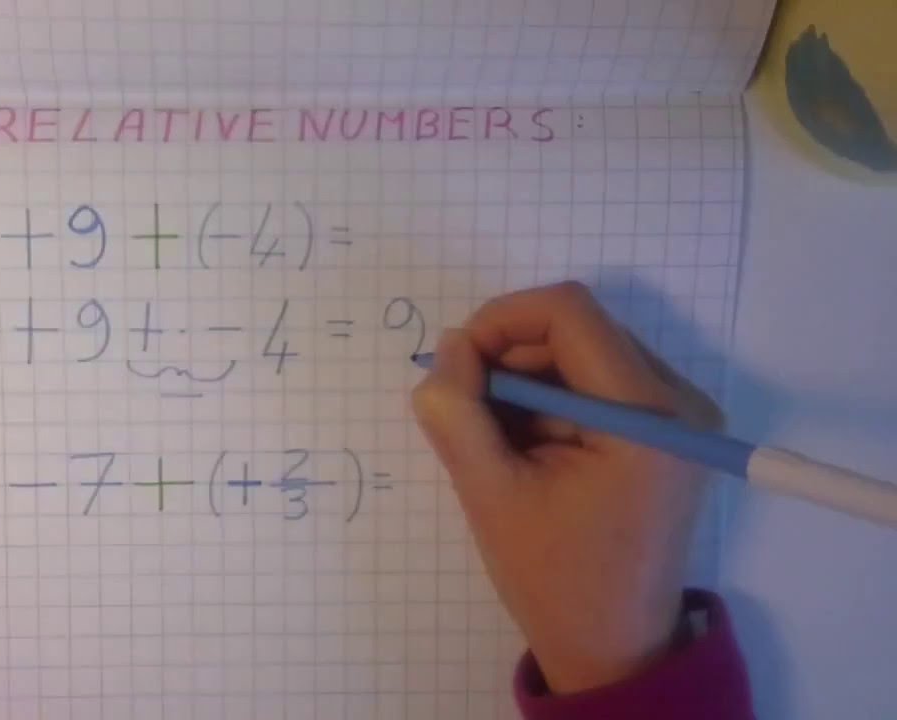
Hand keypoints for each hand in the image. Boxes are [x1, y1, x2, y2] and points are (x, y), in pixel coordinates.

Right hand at [412, 281, 720, 693]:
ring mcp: (681, 414)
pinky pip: (598, 380)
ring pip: (583, 350)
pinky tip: (533, 450)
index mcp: (647, 415)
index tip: (456, 366)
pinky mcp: (669, 429)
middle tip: (470, 413)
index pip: (568, 312)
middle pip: (578, 328)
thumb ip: (456, 411)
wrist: (615, 648)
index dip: (499, 321)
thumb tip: (451, 347)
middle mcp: (680, 400)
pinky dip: (552, 400)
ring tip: (504, 444)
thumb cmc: (553, 578)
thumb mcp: (488, 493)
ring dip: (529, 382)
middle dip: (510, 357)